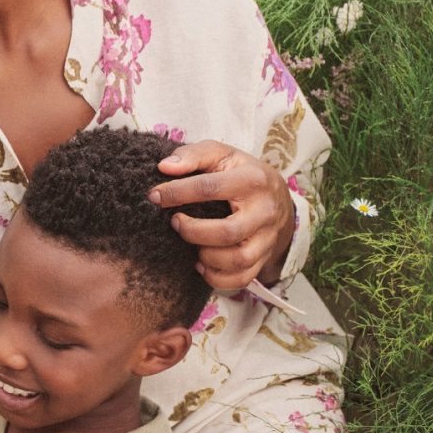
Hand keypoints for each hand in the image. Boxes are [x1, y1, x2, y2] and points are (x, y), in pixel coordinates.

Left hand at [147, 140, 294, 288]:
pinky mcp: (263, 257)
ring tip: (191, 245)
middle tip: (175, 222)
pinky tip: (201, 264)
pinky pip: (242, 278)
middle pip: (227, 232)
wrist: (278, 197)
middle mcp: (264, 211)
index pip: (210, 187)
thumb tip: (164, 167)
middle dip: (193, 231)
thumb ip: (193, 155)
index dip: (177, 193)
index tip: (154, 196)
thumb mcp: (221, 154)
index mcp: (251, 180)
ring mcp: (267, 237)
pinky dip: (217, 277)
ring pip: (238, 259)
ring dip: (206, 257)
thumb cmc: (240, 173)